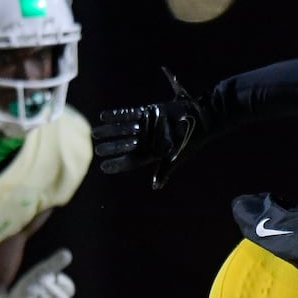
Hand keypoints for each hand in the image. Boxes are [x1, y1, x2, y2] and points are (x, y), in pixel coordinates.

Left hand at [0, 249, 74, 297]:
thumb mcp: (40, 272)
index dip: (63, 283)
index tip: (55, 277)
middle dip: (49, 291)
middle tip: (39, 286)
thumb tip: (67, 253)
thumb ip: (53, 264)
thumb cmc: (28, 285)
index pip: (70, 289)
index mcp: (60, 292)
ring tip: (31, 296)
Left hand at [92, 66, 202, 188]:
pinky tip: (104, 116)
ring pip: (124, 129)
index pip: (132, 160)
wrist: (202, 120)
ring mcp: (147, 125)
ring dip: (110, 131)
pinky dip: (117, 115)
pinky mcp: (149, 112)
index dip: (118, 163)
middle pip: (125, 144)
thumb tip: (155, 186)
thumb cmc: (191, 141)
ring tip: (95, 132)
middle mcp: (148, 139)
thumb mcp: (177, 156)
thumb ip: (165, 169)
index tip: (103, 167)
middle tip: (97, 150)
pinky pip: (129, 114)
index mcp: (153, 152)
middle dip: (111, 147)